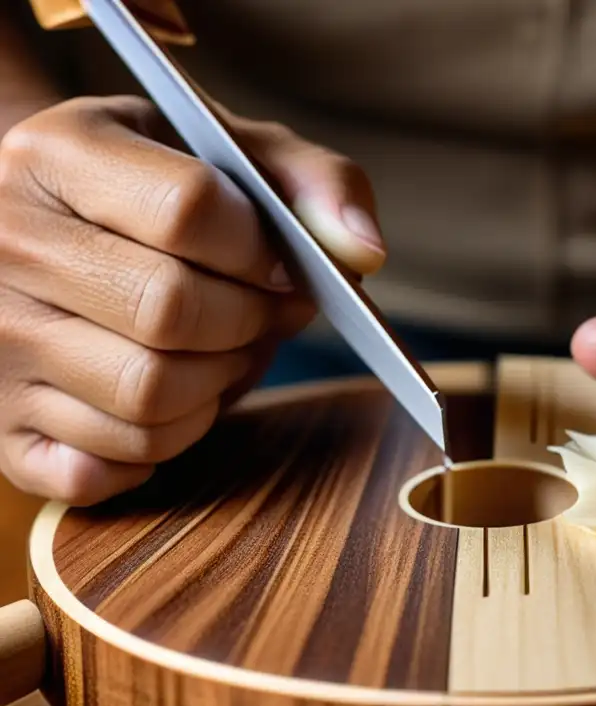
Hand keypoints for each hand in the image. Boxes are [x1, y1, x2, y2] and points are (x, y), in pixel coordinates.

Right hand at [0, 95, 384, 504]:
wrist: (62, 230)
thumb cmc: (165, 196)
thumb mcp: (240, 157)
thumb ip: (317, 185)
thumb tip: (363, 252)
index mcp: (56, 154)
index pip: (188, 211)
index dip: (264, 251)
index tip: (281, 265)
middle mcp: (5, 244)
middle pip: (169, 311)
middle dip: (248, 322)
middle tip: (261, 314)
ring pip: (146, 398)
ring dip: (217, 384)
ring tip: (220, 351)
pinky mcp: (3, 428)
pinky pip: (111, 465)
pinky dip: (168, 443)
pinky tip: (172, 398)